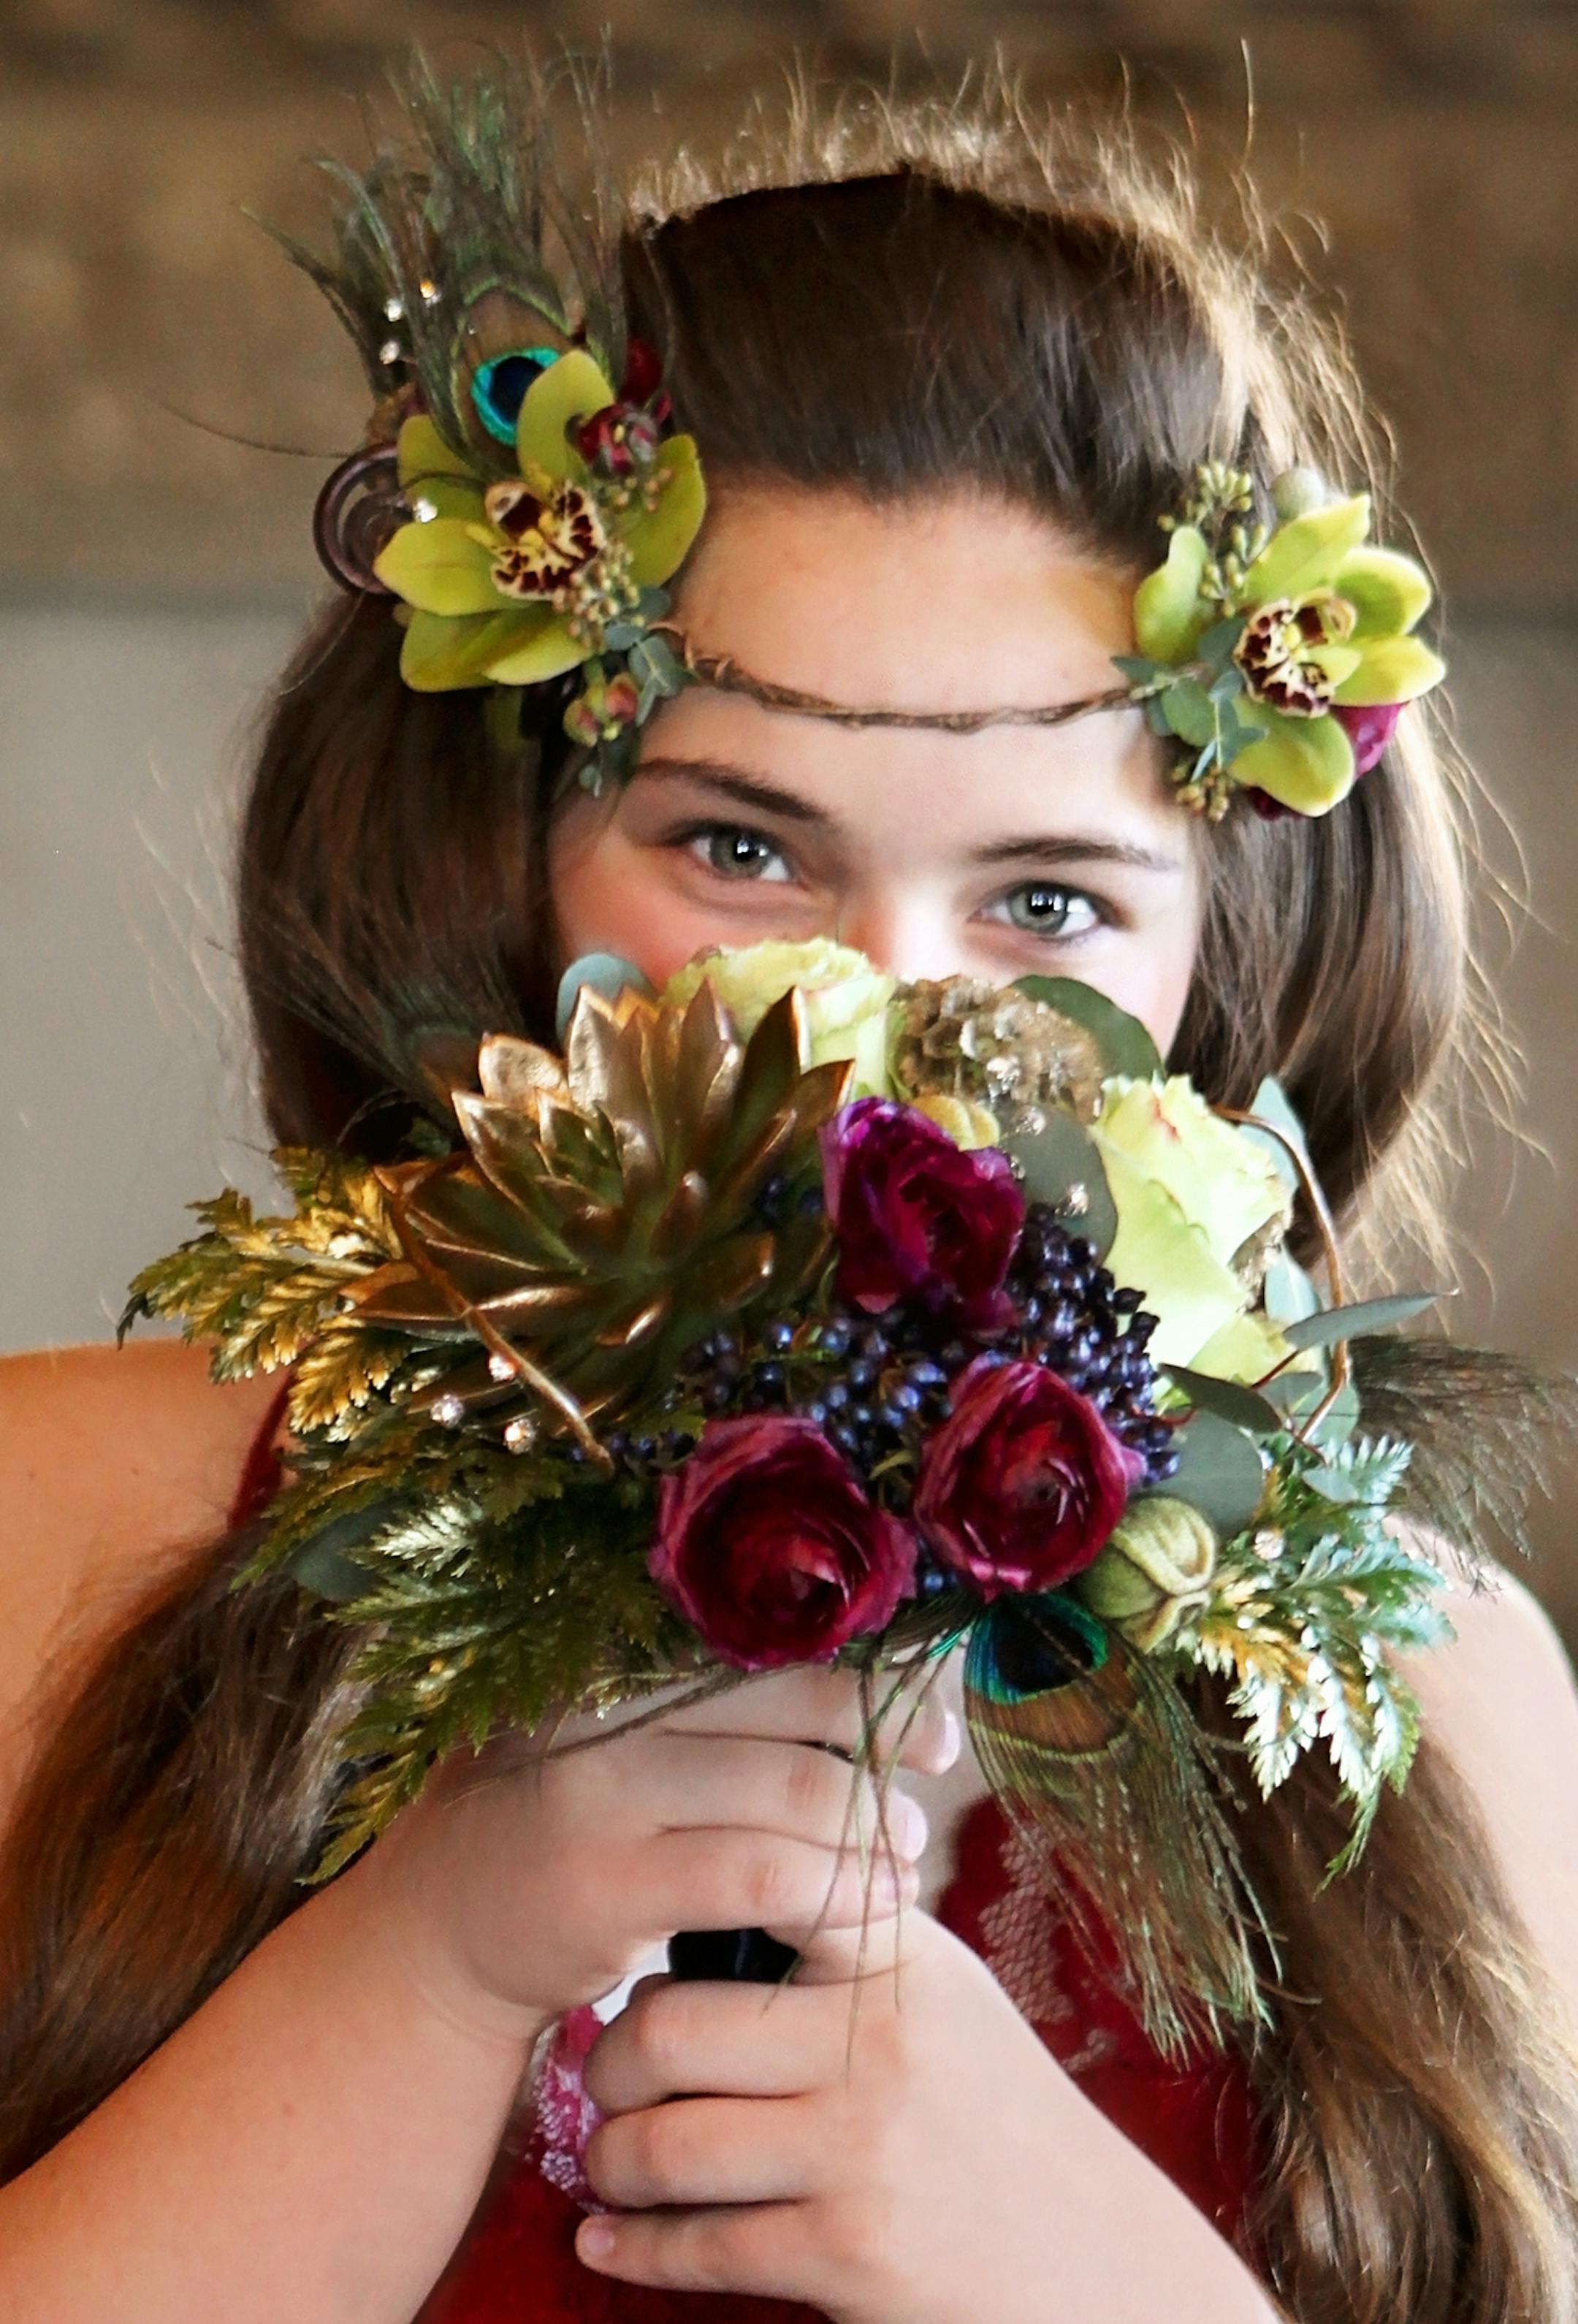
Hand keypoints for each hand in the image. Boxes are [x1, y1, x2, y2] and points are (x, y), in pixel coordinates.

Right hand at [349, 1662, 953, 2043]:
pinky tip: (872, 1905)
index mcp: (618, 1645)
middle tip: (935, 1759)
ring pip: (791, 1790)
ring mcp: (602, 1792)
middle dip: (885, 1728)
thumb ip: (711, 1696)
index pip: (767, 1625)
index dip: (865, 1649)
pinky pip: (761, 1877)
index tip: (928, 1684)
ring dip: (871, 1820)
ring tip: (904, 1846)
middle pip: (793, 1690)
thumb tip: (868, 1659)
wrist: (443, 1923)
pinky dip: (836, 1889)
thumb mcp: (619, 1728)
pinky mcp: (608, 1885)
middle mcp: (608, 1701)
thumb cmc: (566, 1813)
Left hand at [575, 1910, 1272, 2323]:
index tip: (635, 1930)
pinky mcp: (850, 2252)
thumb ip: (847, 1944)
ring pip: (666, 2146)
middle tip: (605, 2079)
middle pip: (671, 2028)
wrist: (1098, 2263)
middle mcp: (882, 2041)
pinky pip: (699, 2247)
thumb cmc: (995, 2119)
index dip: (681, 1893)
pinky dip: (635, 2249)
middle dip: (610, 2063)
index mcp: (900, 1960)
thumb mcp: (944, 2000)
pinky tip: (610, 2241)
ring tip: (608, 2163)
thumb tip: (701, 1904)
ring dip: (610, 2162)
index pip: (767, 1885)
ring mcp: (865, 2149)